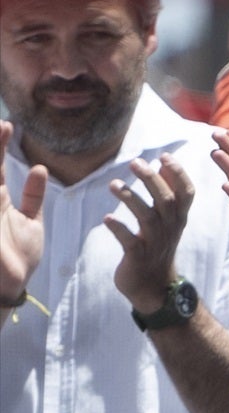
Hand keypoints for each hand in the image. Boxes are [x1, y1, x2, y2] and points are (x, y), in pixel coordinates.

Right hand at [0, 121, 48, 302]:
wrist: (8, 288)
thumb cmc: (17, 257)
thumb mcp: (30, 222)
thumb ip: (33, 196)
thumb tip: (40, 168)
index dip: (0, 146)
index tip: (8, 125)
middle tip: (2, 124)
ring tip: (1, 130)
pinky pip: (3, 199)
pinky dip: (6, 183)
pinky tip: (17, 171)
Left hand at [104, 153, 199, 310]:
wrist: (154, 286)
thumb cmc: (158, 246)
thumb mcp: (168, 220)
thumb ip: (167, 192)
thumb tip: (163, 164)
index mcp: (179, 217)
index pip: (186, 192)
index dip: (178, 173)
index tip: (163, 156)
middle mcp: (170, 228)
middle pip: (166, 200)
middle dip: (151, 180)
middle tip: (135, 162)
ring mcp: (155, 243)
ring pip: (147, 217)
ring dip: (131, 199)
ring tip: (113, 184)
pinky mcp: (138, 257)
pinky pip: (129, 241)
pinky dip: (119, 229)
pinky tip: (107, 218)